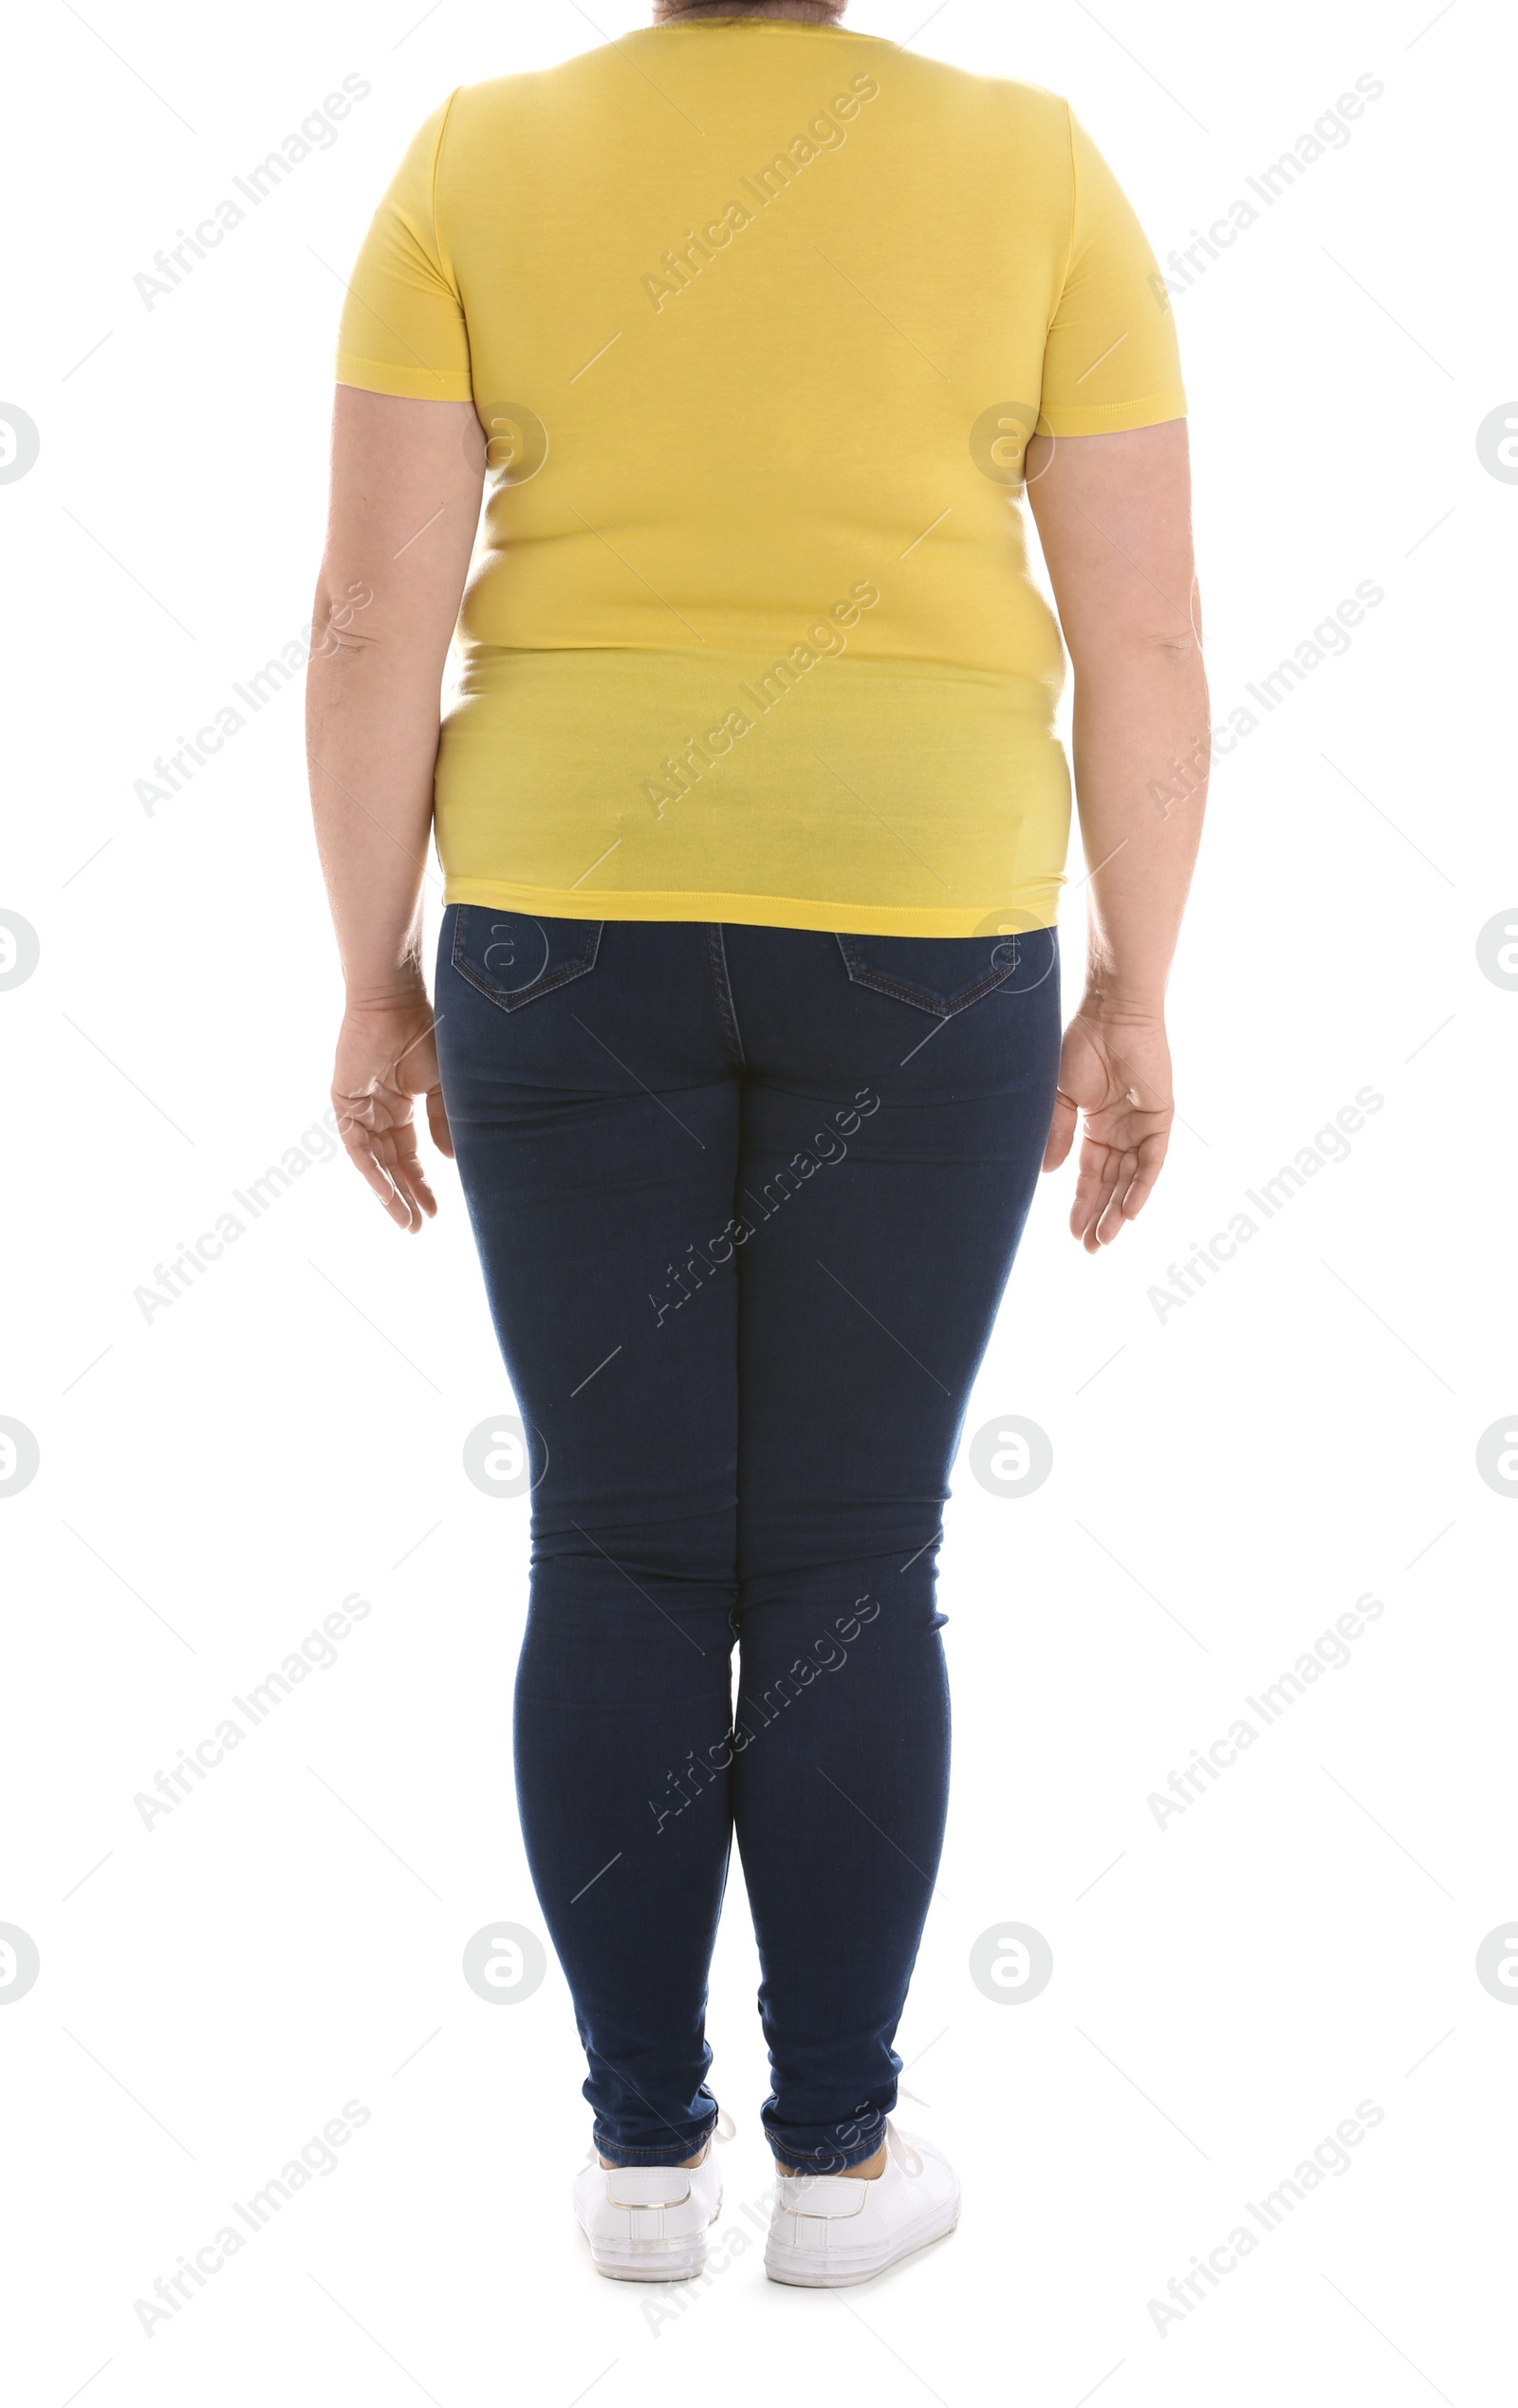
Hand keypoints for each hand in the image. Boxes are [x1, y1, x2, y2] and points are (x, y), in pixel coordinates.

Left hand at [331, 993, 452, 1231]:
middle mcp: (379, 1113)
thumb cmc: (425, 1035)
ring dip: (389, 1193)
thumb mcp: (441, 1087)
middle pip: (391, 1166)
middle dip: (405, 1197)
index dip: (422, 1183)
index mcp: (402, 1107)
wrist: (395, 1004)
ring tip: (406, 1221)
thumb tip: (451, 1160)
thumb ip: (444, 1123)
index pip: (409, 1156)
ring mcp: (360, 1110)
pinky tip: (387, 1194)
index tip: (438, 1212)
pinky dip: (372, 1172)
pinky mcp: (344, 1105)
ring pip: (374, 1163)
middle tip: (418, 1228)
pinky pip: (357, 1148)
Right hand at [1042, 1003, 1172, 1251]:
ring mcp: (1140, 1127)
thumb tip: (1047, 1174)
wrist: (1111, 1014)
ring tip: (1105, 1239)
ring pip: (1131, 1179)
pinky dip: (1142, 1187)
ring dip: (1119, 1210)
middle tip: (1089, 1249)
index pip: (1089, 1176)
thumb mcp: (1059, 1097)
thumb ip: (1056, 1134)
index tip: (1070, 1233)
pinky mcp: (1160, 1119)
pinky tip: (1130, 1212)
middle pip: (1110, 1184)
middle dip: (1099, 1216)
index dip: (1080, 1204)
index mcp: (1093, 1127)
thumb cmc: (1081, 1046)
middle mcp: (1119, 1132)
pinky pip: (1153, 1161)